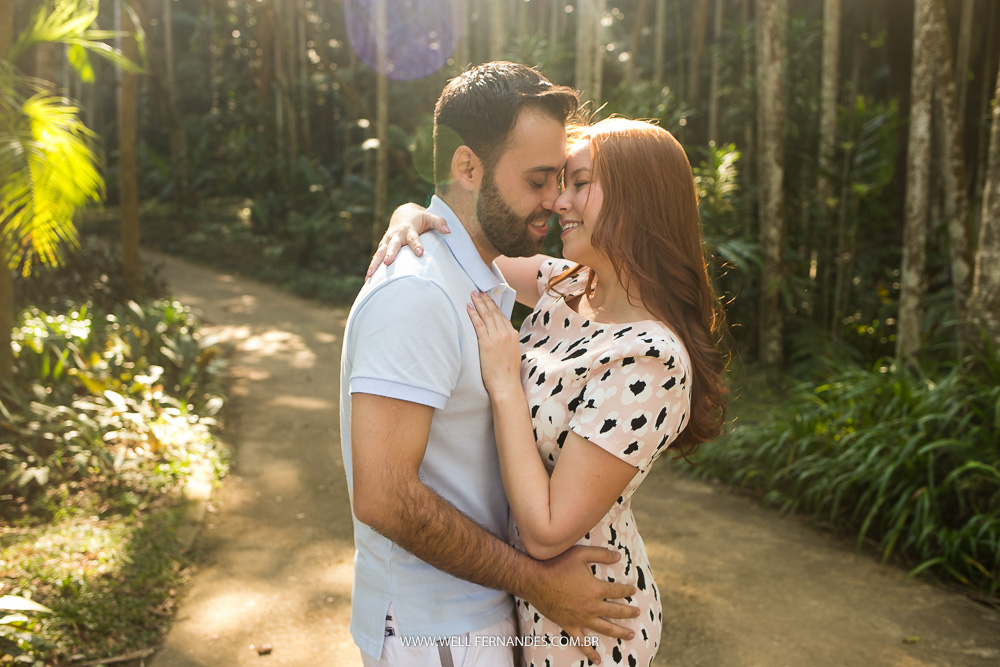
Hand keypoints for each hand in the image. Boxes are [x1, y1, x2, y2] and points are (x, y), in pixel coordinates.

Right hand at [367, 203, 449, 276]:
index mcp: (408, 229)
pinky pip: (376, 258)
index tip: (420, 253)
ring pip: (380, 253)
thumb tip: (449, 231)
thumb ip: (439, 223)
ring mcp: (387, 242)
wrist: (402, 214)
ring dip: (375, 264)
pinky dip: (372, 269)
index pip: (413, 237)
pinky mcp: (383, 247)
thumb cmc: (419, 219)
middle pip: (392, 245)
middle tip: (388, 262)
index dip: (416, 244)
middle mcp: (396, 236)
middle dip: (390, 254)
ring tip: (370, 275)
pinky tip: (367, 281)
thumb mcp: (430, 217)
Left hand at [467, 291, 521, 394]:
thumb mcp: (511, 354)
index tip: (488, 298)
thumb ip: (507, 343)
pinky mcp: (486, 343)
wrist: (506, 385)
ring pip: (486, 316)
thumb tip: (500, 339)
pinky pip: (479, 324)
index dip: (494, 306)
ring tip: (473, 295)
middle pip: (494, 313)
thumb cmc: (507, 374)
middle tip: (479, 291)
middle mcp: (506, 333)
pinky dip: (473, 314)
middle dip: (486, 300)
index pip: (502, 316)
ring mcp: (496, 337)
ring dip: (479, 303)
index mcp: (512, 335)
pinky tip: (469, 307)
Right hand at [526, 546, 639, 664]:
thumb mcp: (581, 554)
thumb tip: (619, 556)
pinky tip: (598, 660)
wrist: (535, 580)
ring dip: (619, 632)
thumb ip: (601, 554)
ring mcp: (581, 619)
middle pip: (616, 612)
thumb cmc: (557, 564)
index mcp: (596, 590)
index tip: (633, 590)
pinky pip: (582, 643)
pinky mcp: (569, 626)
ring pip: (605, 629)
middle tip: (637, 612)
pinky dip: (590, 652)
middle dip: (629, 612)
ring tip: (630, 635)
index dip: (627, 591)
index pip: (618, 592)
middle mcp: (592, 607)